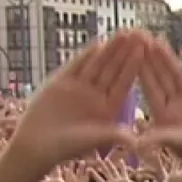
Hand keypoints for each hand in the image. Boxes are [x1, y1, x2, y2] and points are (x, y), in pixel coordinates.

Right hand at [8, 31, 143, 170]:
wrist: (37, 145)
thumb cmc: (67, 147)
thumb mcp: (96, 140)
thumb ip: (115, 135)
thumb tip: (138, 140)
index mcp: (108, 108)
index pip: (123, 83)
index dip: (133, 67)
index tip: (144, 52)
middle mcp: (96, 96)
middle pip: (113, 70)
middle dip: (125, 52)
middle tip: (139, 34)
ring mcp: (79, 88)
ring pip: (97, 65)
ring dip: (109, 49)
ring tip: (123, 33)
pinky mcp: (61, 83)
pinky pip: (76, 66)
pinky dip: (86, 56)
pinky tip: (98, 43)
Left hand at [139, 41, 181, 181]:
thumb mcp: (179, 145)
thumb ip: (160, 138)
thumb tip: (137, 142)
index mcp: (163, 114)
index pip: (149, 87)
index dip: (140, 69)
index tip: (130, 53)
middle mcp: (176, 105)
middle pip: (161, 77)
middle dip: (150, 58)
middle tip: (139, 38)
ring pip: (177, 75)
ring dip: (167, 58)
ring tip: (157, 40)